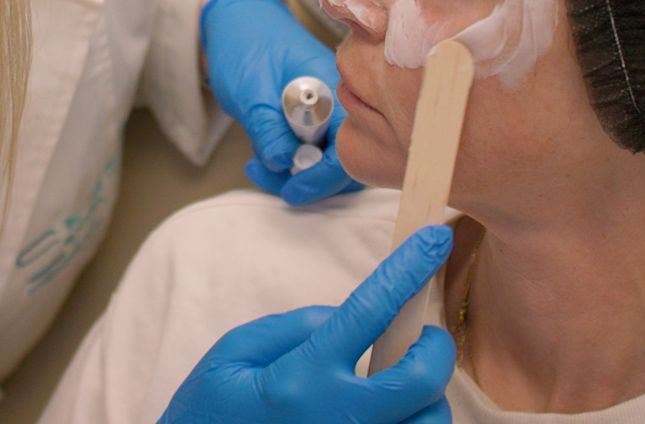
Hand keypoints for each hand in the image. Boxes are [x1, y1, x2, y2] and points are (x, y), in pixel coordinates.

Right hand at [158, 225, 455, 423]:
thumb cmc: (208, 412)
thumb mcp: (234, 353)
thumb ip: (295, 326)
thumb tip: (348, 315)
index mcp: (301, 378)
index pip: (368, 311)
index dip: (406, 270)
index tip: (433, 238)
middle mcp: (336, 422)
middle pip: (421, 380)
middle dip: (436, 347)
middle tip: (424, 336)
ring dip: (428, 396)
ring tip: (400, 383)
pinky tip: (388, 413)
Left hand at [201, 0, 360, 203]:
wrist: (237, 17)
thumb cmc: (244, 43)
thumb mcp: (250, 89)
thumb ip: (268, 127)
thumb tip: (283, 164)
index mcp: (331, 87)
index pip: (347, 146)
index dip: (323, 176)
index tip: (293, 189)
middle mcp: (337, 99)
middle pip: (343, 158)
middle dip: (307, 179)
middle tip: (266, 176)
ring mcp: (326, 108)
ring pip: (326, 159)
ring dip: (293, 173)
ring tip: (256, 166)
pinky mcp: (312, 115)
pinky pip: (312, 149)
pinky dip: (289, 161)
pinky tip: (262, 156)